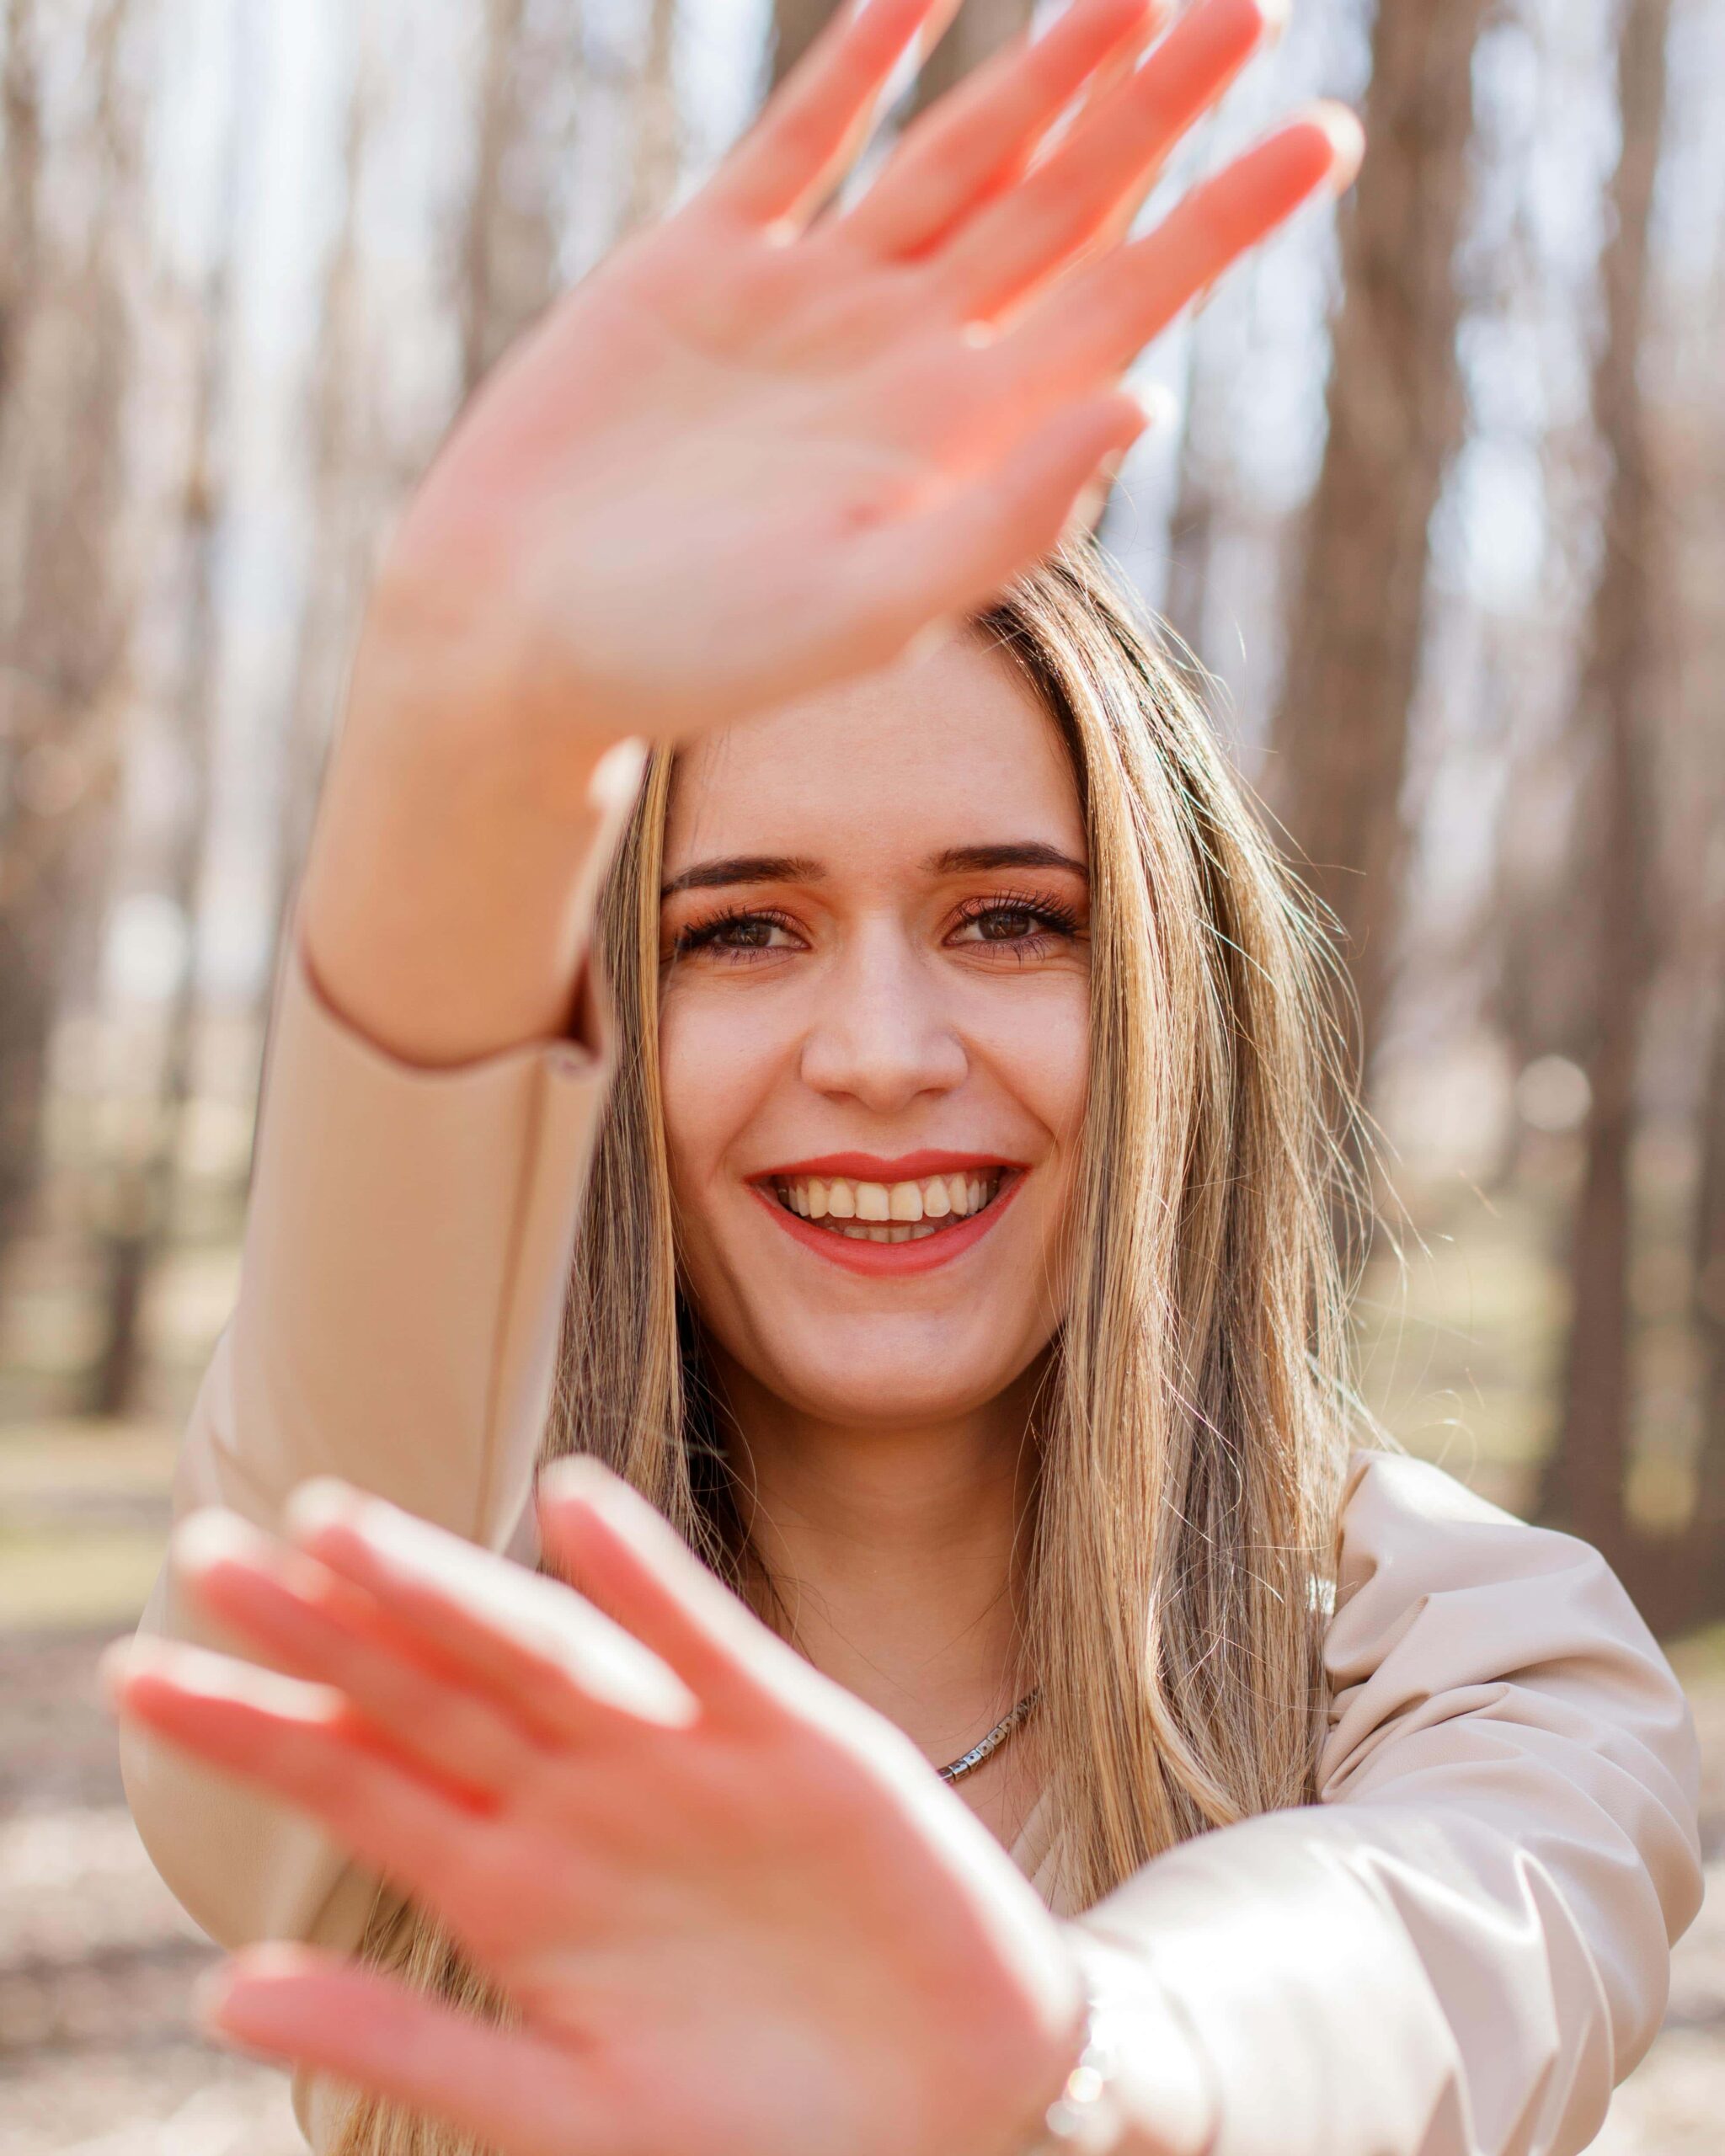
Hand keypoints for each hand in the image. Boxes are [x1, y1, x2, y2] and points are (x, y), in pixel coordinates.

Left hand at [104, 1461, 1092, 2155]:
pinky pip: (704, 1644)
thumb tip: (223, 1997)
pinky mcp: (794, 1737)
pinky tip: (573, 1513)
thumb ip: (407, 2048)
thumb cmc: (755, 2131)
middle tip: (206, 1553)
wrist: (950, 2116)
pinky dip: (643, 1580)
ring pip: (540, 1654)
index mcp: (513, 1891)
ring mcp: (683, 1761)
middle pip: (425, 1694)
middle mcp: (580, 1804)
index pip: (358, 1783)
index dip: (254, 1727)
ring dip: (442, 1590)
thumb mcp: (565, 2113)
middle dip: (320, 1627)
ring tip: (334, 1528)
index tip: (143, 1670)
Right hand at [365, 0, 1355, 757]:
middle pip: (1060, 207)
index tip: (1320, 139)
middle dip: (1155, 110)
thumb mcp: (859, 610)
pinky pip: (800, 137)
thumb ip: (1003, 518)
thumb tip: (1144, 399)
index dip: (1219, 223)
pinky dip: (860, 60)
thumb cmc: (684, 659)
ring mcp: (809, 303)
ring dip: (1043, 66)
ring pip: (953, 154)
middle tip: (1255, 5)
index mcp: (959, 443)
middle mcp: (905, 360)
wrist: (510, 637)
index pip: (1120, 305)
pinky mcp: (701, 264)